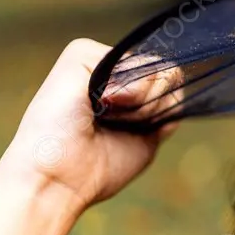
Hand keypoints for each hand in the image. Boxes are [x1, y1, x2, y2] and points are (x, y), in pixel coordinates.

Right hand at [0, 38, 182, 213]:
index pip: (168, 84)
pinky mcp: (81, 54)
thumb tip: (175, 80)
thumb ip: (164, 110)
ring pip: (155, 67)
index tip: (139, 131)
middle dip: (157, 106)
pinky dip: (131, 90)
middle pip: (167, 72)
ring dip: (143, 103)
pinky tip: (104, 103)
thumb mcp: (146, 139)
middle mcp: (108, 73)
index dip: (165, 109)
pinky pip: (132, 61)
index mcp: (121, 93)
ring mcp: (94, 61)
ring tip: (107, 117)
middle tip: (120, 125)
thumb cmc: (95, 171)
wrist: (59, 180)